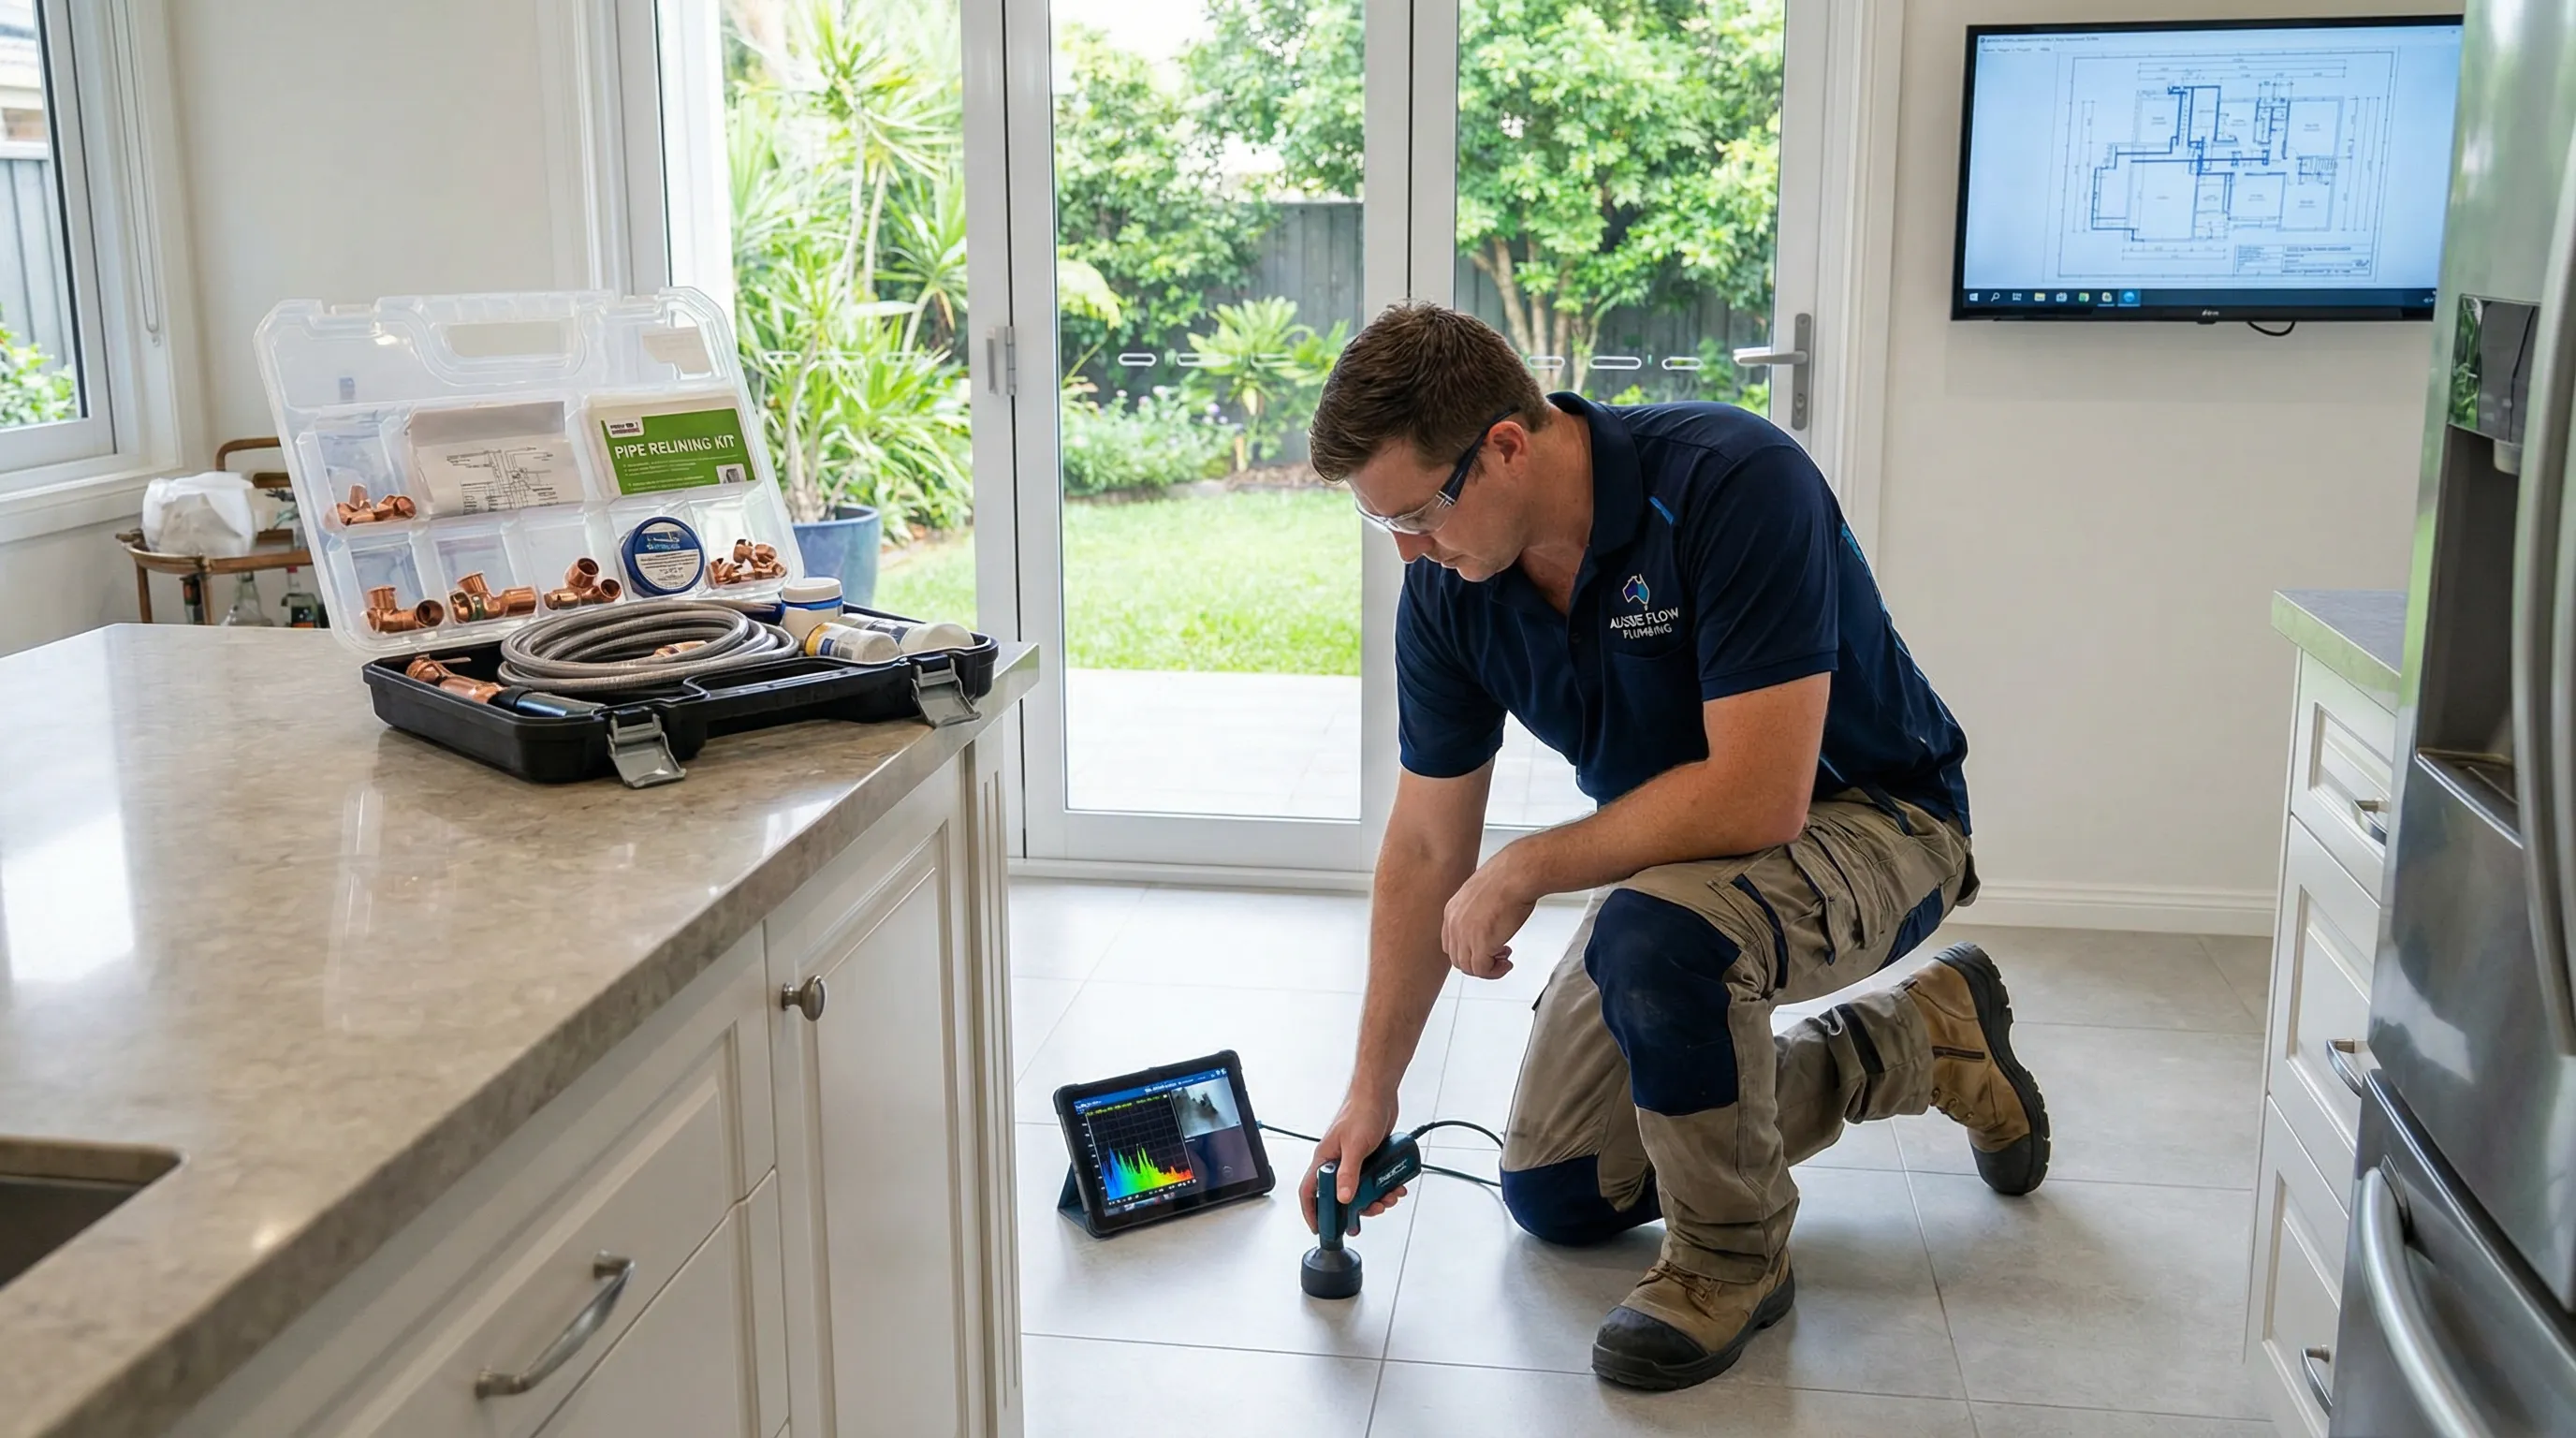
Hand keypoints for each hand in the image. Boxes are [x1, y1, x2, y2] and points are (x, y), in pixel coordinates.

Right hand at [1301, 1088, 1407, 1233]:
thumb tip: (1344, 1198)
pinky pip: (1375, 1180)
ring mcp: (1354, 1161)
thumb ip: (1349, 1173)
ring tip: (1389, 1196)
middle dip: (1357, 1208)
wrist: (1380, 1094)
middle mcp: (1337, 1162)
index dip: (1312, 1212)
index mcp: (1325, 1159)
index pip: (1310, 1191)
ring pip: (1361, 1189)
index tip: (1320, 1228)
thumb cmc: (1361, 1111)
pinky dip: (1385, 1186)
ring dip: (1376, 1197)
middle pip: (1341, 1196)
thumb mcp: (1355, 1146)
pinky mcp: (1369, 1158)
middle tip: (1371, 1211)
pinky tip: (1396, 1185)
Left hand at [1441, 847, 1536, 980]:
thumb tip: (1487, 921)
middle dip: (1478, 960)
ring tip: (1503, 959)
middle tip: (1497, 954)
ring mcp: (1465, 935)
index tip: (1484, 947)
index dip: (1468, 950)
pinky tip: (1506, 963)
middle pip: (1457, 957)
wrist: (1516, 874)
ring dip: (1487, 968)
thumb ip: (1478, 909)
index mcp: (1452, 910)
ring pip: (1468, 967)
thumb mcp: (1483, 892)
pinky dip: (1495, 972)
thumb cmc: (1508, 877)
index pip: (1450, 943)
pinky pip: (1482, 971)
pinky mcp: (1480, 945)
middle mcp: (1454, 924)